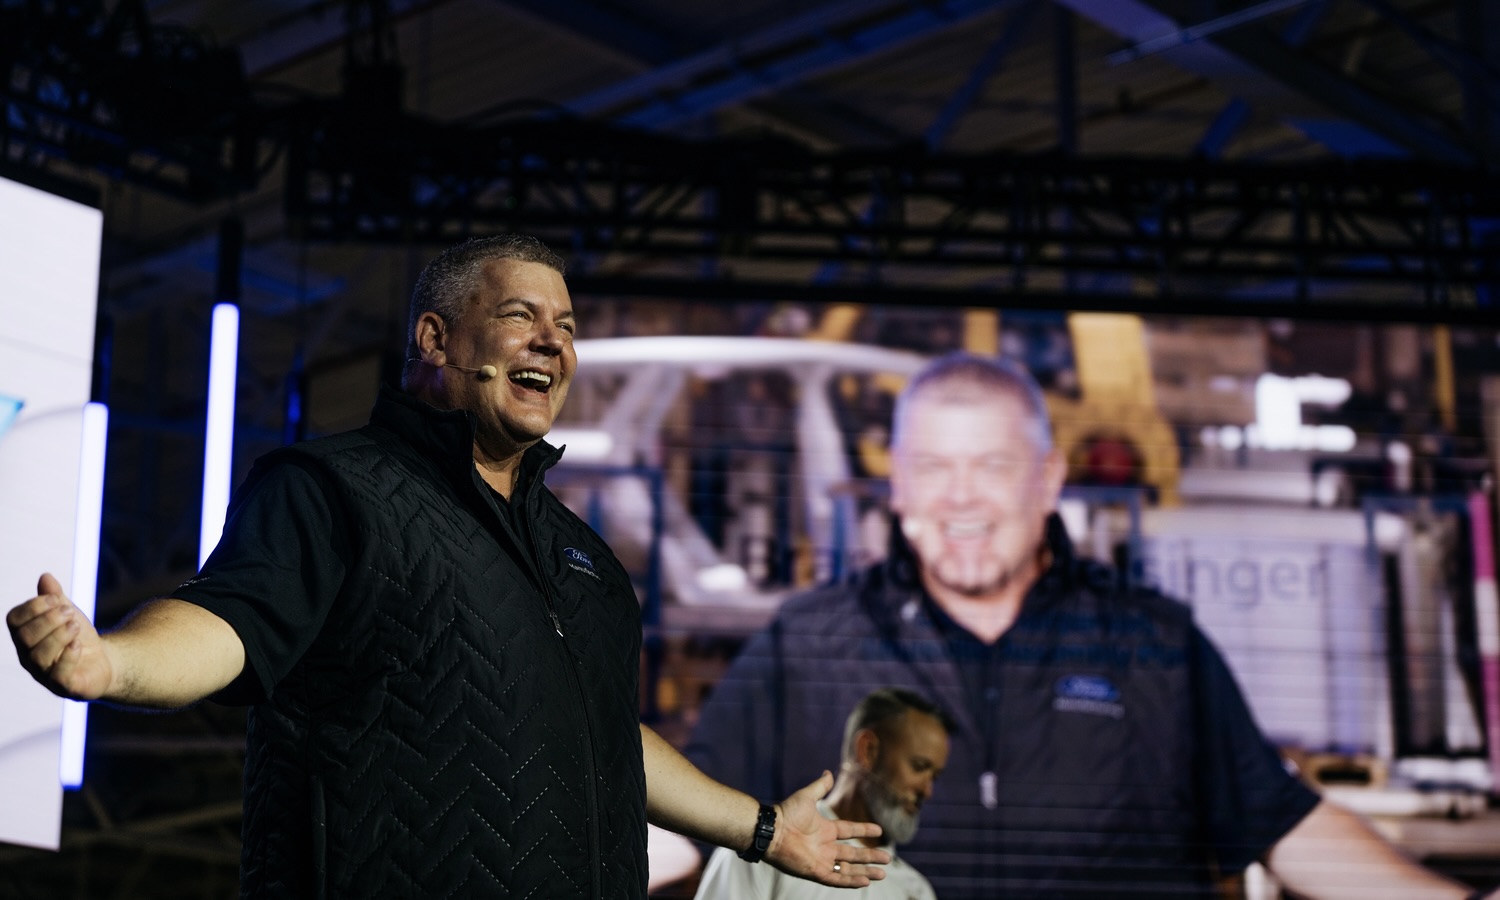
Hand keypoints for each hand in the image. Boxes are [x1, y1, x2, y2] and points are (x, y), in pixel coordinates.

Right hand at [6, 573, 112, 700]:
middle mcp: (28, 656)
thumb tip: (45, 576)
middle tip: (69, 612)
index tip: (55, 598)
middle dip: (48, 620)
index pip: (14, 620)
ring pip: (39, 656)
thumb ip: (55, 598)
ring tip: (75, 625)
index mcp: (25, 636)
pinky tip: (78, 644)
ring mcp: (44, 674)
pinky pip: (58, 675)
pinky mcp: (64, 686)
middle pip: (25, 637)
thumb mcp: (68, 613)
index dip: (32, 606)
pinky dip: (68, 657)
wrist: (104, 662)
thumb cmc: (78, 636)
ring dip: (59, 635)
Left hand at [765, 771, 889, 887]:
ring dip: (865, 871)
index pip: (850, 831)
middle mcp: (825, 846)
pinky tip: (865, 881)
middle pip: (853, 854)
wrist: (772, 829)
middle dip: (870, 856)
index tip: (880, 831)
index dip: (864, 830)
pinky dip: (851, 881)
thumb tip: (828, 773)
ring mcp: (822, 860)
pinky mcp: (816, 871)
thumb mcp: (807, 796)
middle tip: (888, 858)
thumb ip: (820, 787)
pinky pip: (836, 879)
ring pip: (848, 869)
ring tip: (882, 874)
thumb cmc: (787, 813)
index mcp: (825, 830)